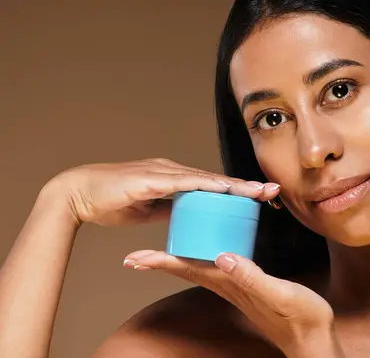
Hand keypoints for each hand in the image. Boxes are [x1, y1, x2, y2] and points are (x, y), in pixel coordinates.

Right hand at [42, 158, 280, 227]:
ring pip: (207, 179)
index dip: (236, 190)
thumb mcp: (148, 208)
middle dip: (246, 186)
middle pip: (216, 180)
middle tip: (273, 190)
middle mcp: (173, 171)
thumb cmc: (110, 201)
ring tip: (260, 191)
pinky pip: (187, 182)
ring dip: (235, 186)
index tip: (260, 196)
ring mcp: (164, 172)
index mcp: (174, 178)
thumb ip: (168, 208)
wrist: (78, 194)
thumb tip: (187, 215)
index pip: (211, 185)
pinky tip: (227, 189)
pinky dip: (208, 185)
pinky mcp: (153, 179)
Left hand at [123, 250, 341, 356]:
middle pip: (186, 269)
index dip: (162, 262)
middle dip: (160, 261)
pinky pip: (216, 268)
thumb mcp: (280, 294)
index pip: (189, 268)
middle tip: (134, 255)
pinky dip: (202, 258)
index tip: (136, 257)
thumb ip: (252, 277)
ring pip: (198, 270)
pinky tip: (205, 253)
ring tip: (159, 252)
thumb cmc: (301, 319)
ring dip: (177, 261)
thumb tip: (223, 257)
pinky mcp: (248, 287)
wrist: (312, 340)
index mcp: (232, 284)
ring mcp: (237, 288)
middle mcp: (229, 286)